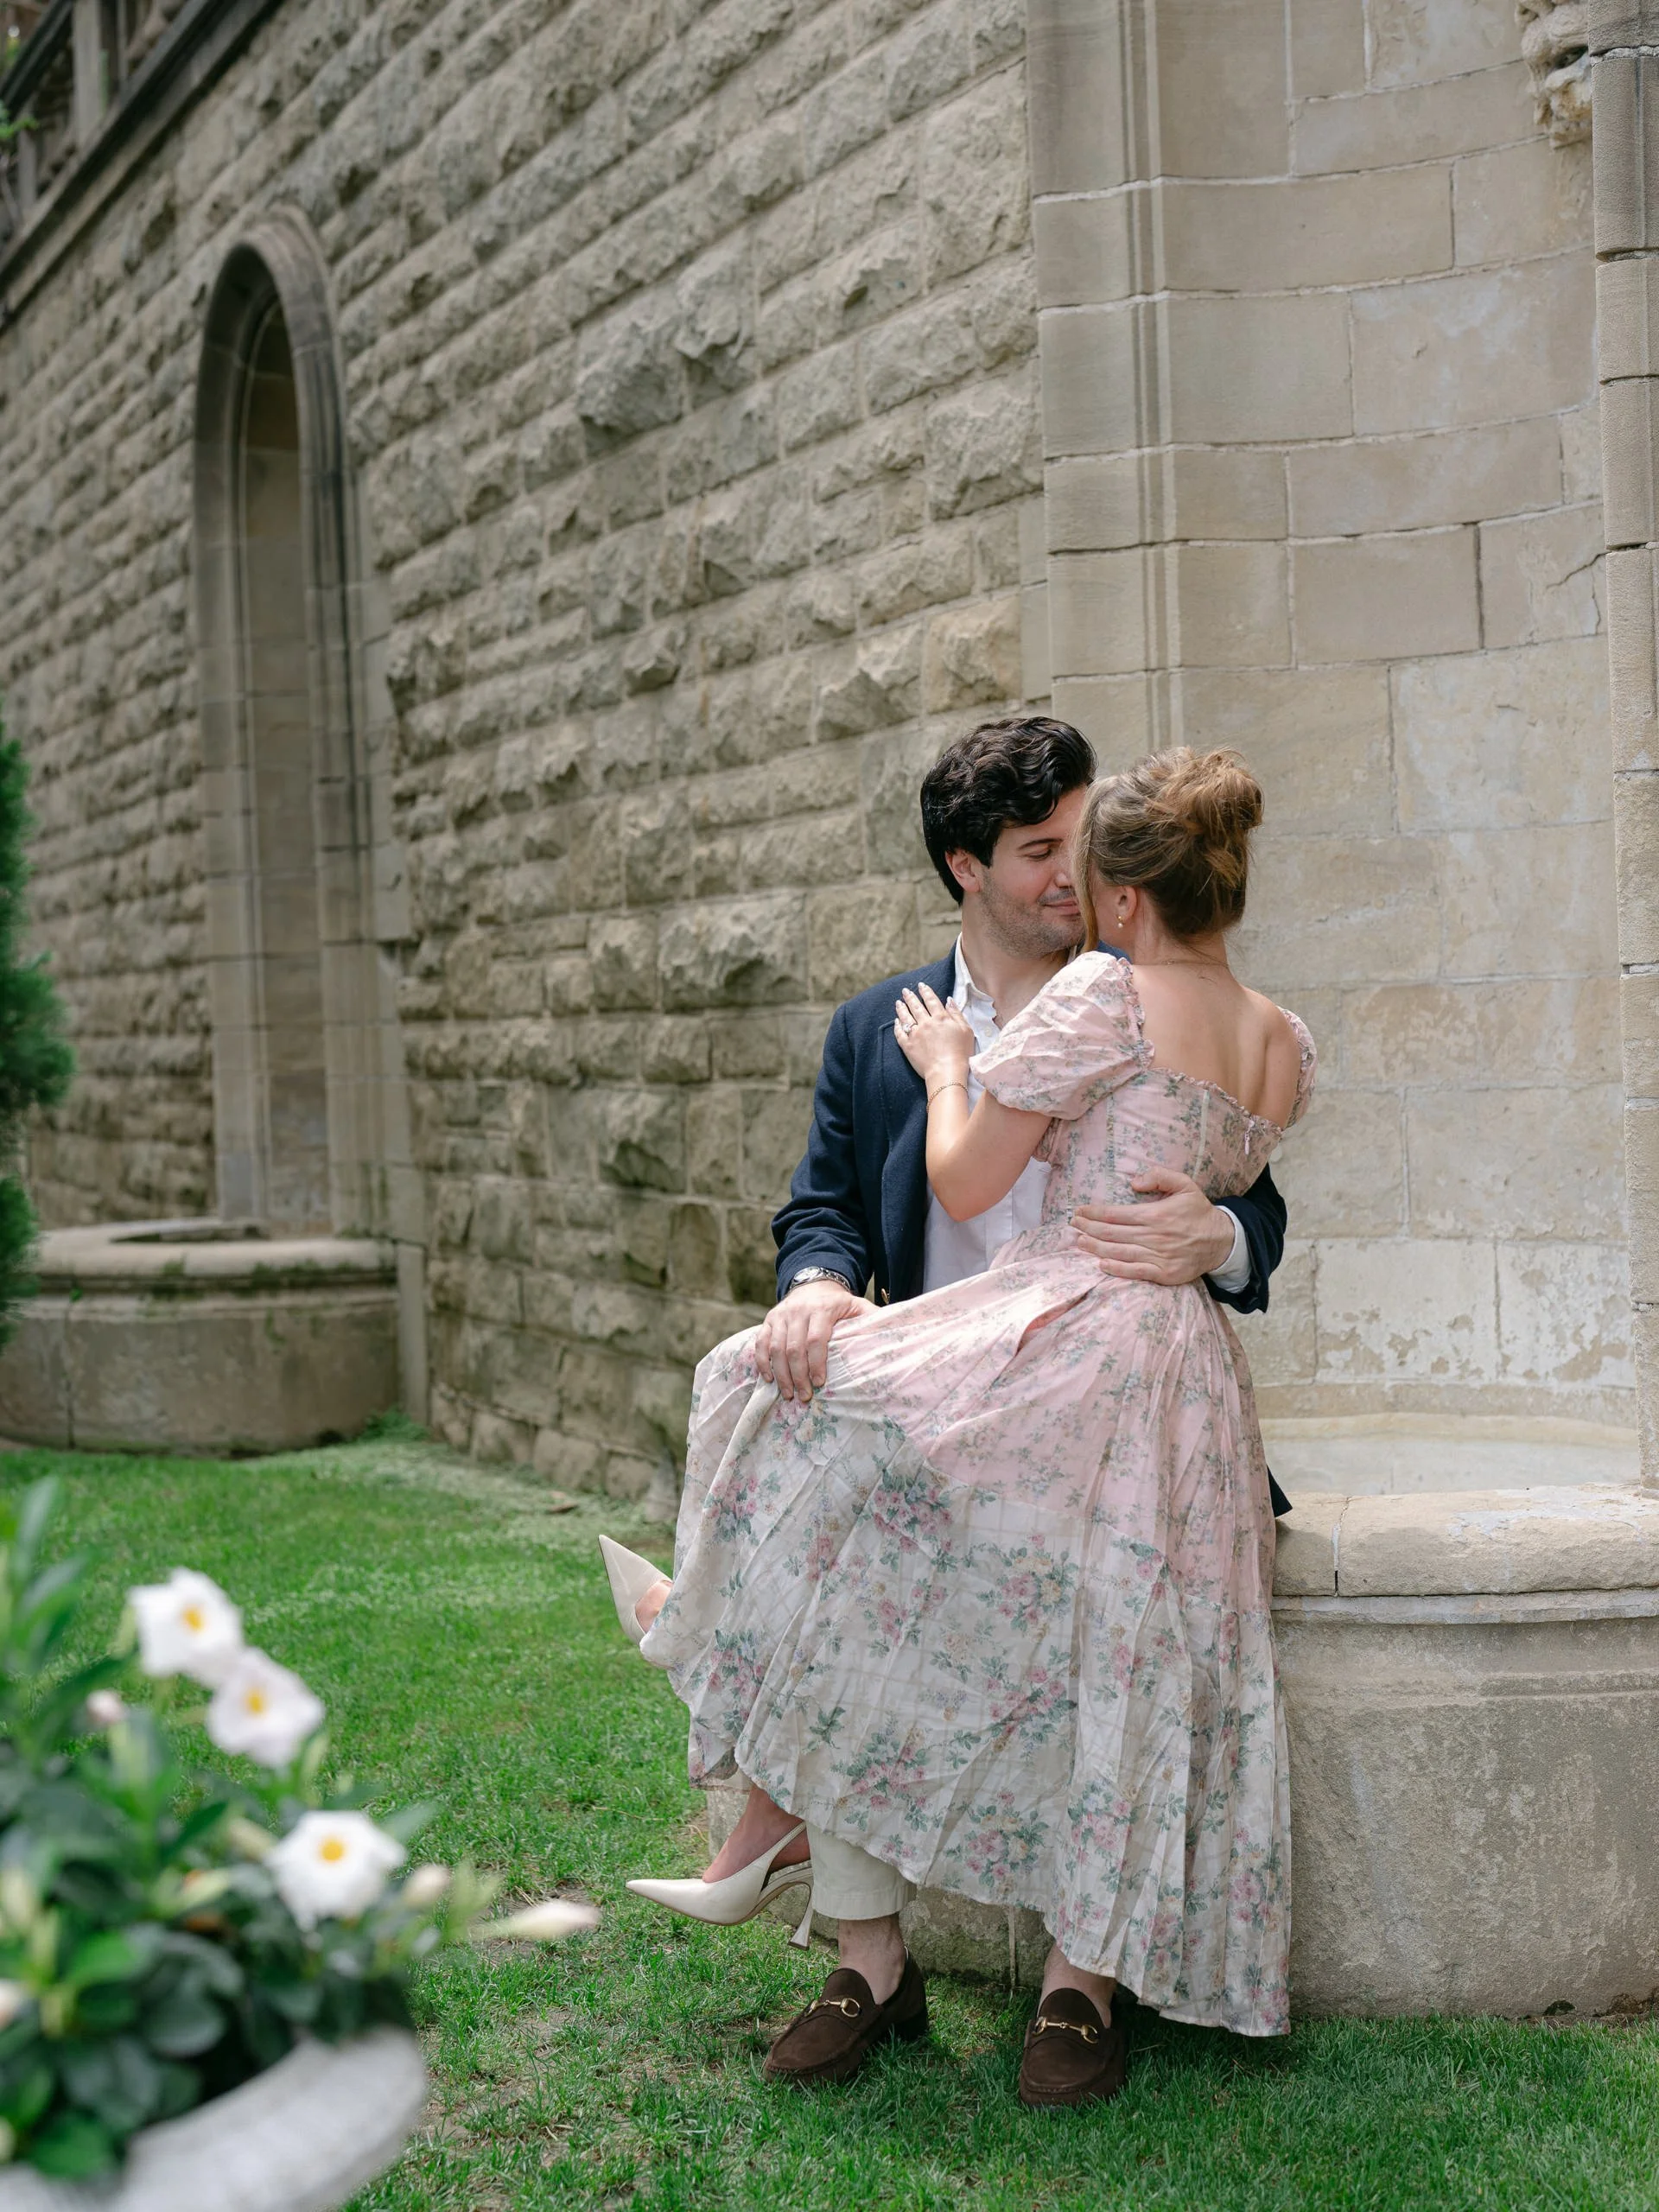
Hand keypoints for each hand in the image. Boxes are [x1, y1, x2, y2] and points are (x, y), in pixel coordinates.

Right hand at [755, 1279, 872, 1401]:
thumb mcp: (858, 1306)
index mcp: (822, 1308)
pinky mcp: (769, 1319)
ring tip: (788, 1394)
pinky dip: (762, 1362)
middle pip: (794, 1347)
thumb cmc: (839, 1303)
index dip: (817, 1363)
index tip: (820, 1383)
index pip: (816, 1339)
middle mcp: (798, 1311)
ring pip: (775, 1347)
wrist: (814, 1283)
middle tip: (804, 1397)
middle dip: (798, 1375)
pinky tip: (769, 1379)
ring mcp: (781, 1315)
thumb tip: (891, 1336)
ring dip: (781, 1374)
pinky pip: (760, 1343)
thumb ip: (872, 1319)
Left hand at [893, 983, 973, 1089]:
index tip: (921, 985)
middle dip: (910, 997)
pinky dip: (897, 1026)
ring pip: (906, 1017)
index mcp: (941, 1018)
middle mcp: (926, 1023)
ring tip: (898, 1002)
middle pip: (916, 1006)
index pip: (931, 1000)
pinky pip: (899, 1033)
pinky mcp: (908, 1046)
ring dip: (901, 1008)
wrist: (947, 1071)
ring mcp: (915, 1034)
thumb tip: (949, 1000)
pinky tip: (896, 1021)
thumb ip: (956, 1014)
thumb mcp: (966, 1030)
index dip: (926, 991)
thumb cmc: (961, 1053)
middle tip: (905, 990)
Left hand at [1071, 1167, 1236, 1285]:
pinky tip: (1102, 1264)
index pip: (1117, 1213)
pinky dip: (1117, 1269)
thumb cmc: (1198, 1211)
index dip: (1095, 1213)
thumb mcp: (1185, 1184)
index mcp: (1156, 1214)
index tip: (1079, 1211)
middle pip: (1113, 1233)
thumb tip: (1133, 1182)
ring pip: (1120, 1252)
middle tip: (1072, 1226)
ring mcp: (1159, 1256)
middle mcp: (1155, 1236)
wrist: (1222, 1240)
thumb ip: (1160, 1176)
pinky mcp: (1164, 1273)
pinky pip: (1136, 1272)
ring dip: (1096, 1248)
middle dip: (1089, 1229)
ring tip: (1079, 1242)